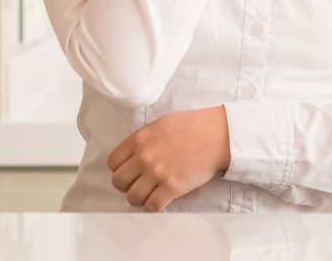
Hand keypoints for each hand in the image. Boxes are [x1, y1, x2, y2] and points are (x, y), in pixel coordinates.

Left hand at [108, 105, 231, 211]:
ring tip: (148, 193)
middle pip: (118, 182)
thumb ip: (143, 139)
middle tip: (138, 184)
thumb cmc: (193, 126)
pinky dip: (153, 206)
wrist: (218, 135)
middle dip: (127, 185)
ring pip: (132, 197)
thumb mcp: (161, 124)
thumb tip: (132, 155)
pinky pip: (152, 206)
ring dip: (139, 198)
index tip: (129, 171)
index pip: (112, 162)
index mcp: (140, 139)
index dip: (120, 169)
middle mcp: (145, 157)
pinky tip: (160, 200)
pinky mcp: (172, 187)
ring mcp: (158, 173)